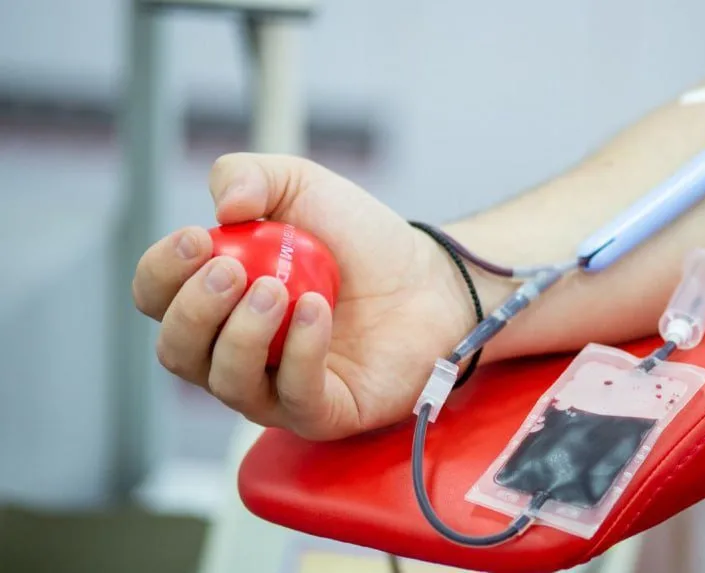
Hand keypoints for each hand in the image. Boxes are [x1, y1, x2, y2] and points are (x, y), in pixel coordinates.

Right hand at [133, 153, 500, 439]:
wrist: (429, 276)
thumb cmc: (359, 239)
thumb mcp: (300, 186)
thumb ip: (249, 176)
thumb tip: (220, 207)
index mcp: (217, 299)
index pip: (156, 299)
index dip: (162, 273)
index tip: (197, 238)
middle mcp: (236, 350)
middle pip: (177, 350)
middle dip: (194, 310)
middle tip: (233, 269)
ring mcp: (276, 387)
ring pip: (226, 381)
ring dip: (242, 334)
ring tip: (277, 290)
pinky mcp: (322, 412)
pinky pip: (293, 397)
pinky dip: (300, 352)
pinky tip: (316, 311)